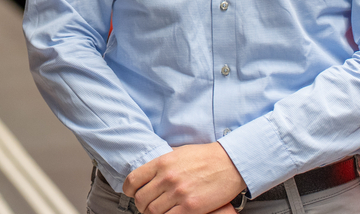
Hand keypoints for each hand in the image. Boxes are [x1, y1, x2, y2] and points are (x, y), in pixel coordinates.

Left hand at [123, 143, 246, 213]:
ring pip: (152, 211)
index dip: (129, 190)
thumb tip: (149, 174)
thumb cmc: (206, 157)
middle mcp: (167, 177)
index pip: (133, 180)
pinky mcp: (191, 207)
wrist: (230, 163)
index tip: (132, 193)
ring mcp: (178, 193)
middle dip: (141, 205)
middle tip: (147, 206)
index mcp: (162, 162)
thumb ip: (162, 164)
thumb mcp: (179, 153)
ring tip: (160, 211)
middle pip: (141, 199)